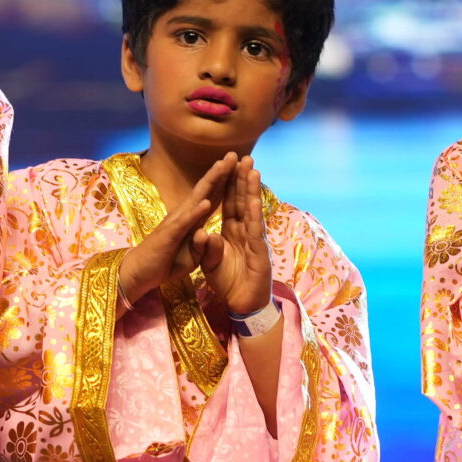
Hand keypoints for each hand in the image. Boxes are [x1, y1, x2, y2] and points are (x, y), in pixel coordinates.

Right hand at [118, 154, 234, 306]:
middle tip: (233, 153)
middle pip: (206, 190)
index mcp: (193, 219)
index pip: (213, 197)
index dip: (226, 182)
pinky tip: (206, 202)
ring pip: (196, 198)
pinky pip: (184, 222)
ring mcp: (176, 223)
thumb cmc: (165, 262)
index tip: (240, 167)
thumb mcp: (191, 255)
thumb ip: (201, 243)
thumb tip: (208, 233)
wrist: (140, 274)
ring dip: (210, 182)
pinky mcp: (169, 235)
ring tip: (223, 165)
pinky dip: (195, 212)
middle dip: (220, 172)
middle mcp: (185, 215)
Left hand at [195, 159, 274, 319]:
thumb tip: (202, 232)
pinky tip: (253, 200)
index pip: (229, 203)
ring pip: (252, 211)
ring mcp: (254, 241)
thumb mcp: (210, 263)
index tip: (228, 163)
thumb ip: (207, 248)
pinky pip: (254, 231)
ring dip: (252, 190)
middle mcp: (245, 232)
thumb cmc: (229, 283)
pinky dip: (254, 215)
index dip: (228, 184)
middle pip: (242, 200)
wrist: (242, 306)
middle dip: (243, 178)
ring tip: (252, 169)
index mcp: (232, 231)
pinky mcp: (259, 253)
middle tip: (244, 156)